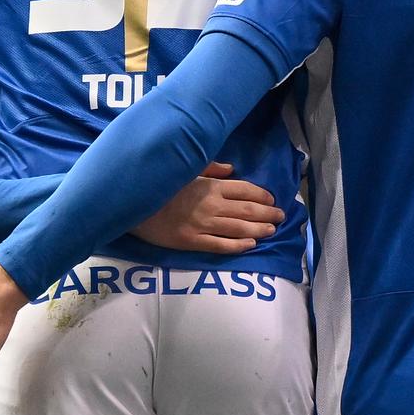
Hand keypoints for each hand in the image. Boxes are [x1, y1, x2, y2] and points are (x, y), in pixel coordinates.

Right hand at [131, 163, 283, 254]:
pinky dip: (238, 245)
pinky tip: (250, 245)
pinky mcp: (192, 242)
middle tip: (280, 216)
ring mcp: (202, 225)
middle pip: (247, 210)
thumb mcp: (185, 171)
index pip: (244, 190)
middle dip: (267, 213)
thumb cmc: (160, 187)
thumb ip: (209, 168)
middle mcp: (211, 205)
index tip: (272, 199)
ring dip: (259, 229)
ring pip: (239, 228)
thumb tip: (232, 169)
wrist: (132, 205)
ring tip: (272, 230)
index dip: (262, 195)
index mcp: (210, 186)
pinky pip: (220, 245)